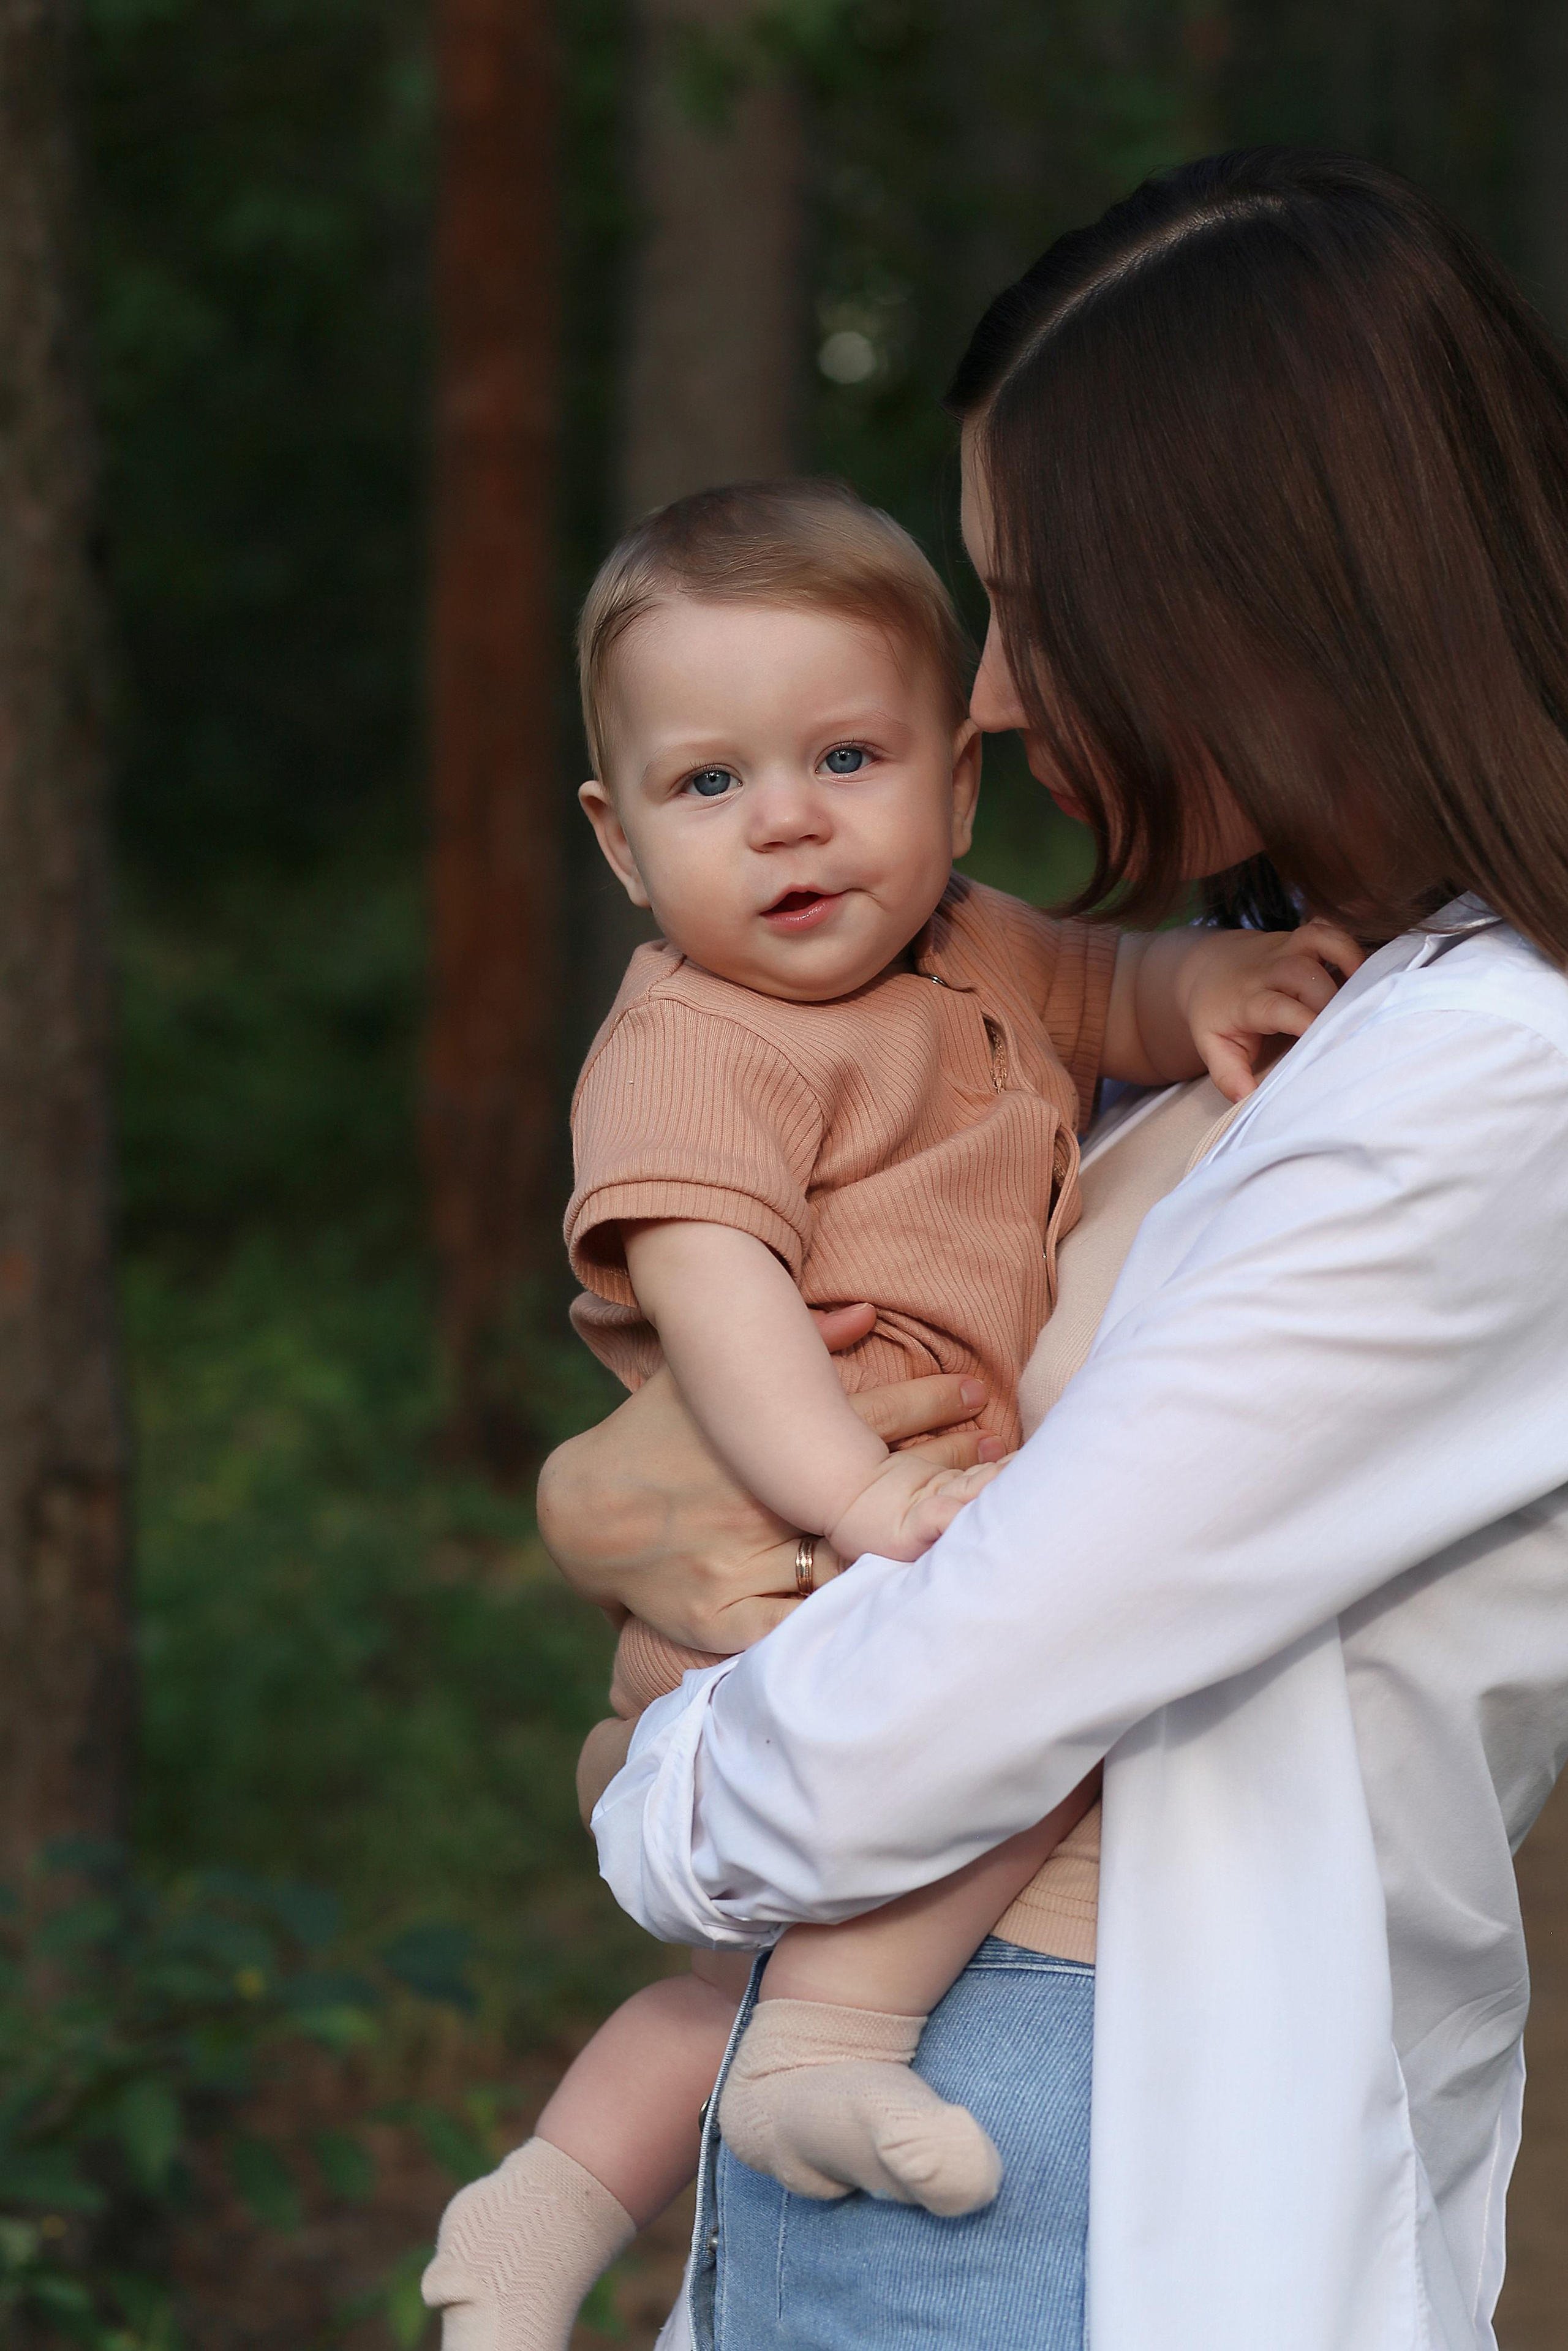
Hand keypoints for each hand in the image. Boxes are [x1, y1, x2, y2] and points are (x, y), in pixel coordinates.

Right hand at [536, 1308, 996, 1653]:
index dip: (929, 1403)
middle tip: (999, 1458)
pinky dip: (841, 1633)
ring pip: (846, 1562)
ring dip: (909, 1549)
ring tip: (970, 1535)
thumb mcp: (705, 1379)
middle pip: (872, 1487)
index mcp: (761, 1440)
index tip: (975, 1393)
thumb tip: (865, 1312)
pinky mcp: (719, 1616)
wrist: (579, 1514)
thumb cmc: (649, 1439)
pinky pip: (794, 1632)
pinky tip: (897, 1625)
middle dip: (943, 1469)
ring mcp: (741, 1562)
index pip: (863, 1416)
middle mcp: (760, 1500)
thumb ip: (788, 1345)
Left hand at [1181, 918, 1364, 1101]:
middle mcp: (1270, 969)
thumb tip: (1248, 1100)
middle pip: (1307, 976)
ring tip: (1370, 990)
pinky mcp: (1301, 938)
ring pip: (1321, 939)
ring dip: (1349, 959)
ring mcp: (1287, 948)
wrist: (1206, 966)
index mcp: (1249, 1000)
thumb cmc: (1216, 1014)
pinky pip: (1329, 929)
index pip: (1282, 1009)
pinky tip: (1366, 972)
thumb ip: (1228, 1074)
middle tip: (1355, 1027)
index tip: (1331, 1046)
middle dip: (1333, 1000)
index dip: (1308, 1024)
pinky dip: (1349, 944)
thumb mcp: (1212, 1047)